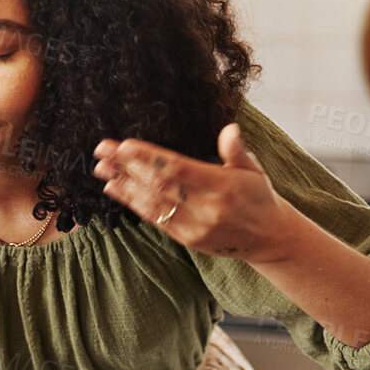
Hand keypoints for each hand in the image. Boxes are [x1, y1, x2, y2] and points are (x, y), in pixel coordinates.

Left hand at [92, 123, 299, 262]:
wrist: (269, 238)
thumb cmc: (258, 197)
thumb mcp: (254, 169)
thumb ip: (237, 150)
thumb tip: (230, 129)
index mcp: (223, 187)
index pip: (178, 169)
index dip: (148, 158)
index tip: (123, 145)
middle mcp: (207, 209)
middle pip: (159, 185)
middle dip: (127, 167)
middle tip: (101, 150)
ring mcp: (195, 227)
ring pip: (152, 203)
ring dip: (124, 184)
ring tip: (101, 168)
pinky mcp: (187, 239)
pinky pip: (155, 219)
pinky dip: (133, 203)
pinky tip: (115, 189)